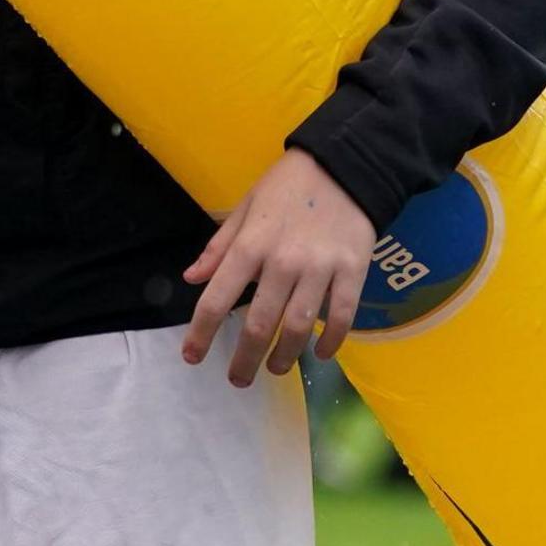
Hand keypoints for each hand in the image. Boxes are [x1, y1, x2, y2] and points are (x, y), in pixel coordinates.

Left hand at [179, 149, 373, 387]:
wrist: (343, 166)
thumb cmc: (286, 187)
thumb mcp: (244, 208)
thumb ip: (218, 247)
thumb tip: (192, 279)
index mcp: (251, 244)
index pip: (218, 297)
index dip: (201, 332)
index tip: (191, 357)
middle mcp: (283, 261)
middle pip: (260, 324)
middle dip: (245, 359)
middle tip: (237, 379)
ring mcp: (320, 269)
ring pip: (299, 327)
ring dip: (285, 357)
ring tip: (275, 370)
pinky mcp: (353, 272)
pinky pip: (341, 317)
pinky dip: (330, 341)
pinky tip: (320, 354)